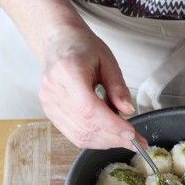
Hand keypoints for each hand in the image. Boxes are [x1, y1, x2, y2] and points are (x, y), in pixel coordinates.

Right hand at [39, 23, 146, 150]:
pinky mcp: (50, 112)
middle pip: (86, 126)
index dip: (111, 124)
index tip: (131, 133)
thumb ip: (118, 86)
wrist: (58, 42)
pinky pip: (73, 135)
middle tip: (136, 141)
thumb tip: (128, 111)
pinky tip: (108, 135)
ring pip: (80, 135)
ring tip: (124, 139)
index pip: (89, 108)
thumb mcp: (107, 60)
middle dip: (114, 137)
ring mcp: (49, 103)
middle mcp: (54, 90)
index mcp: (68, 71)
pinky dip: (94, 140)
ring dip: (105, 142)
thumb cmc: (82, 48)